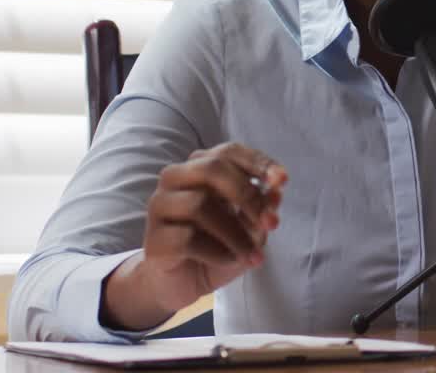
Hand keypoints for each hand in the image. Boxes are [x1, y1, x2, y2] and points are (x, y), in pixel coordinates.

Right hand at [100, 143, 287, 329]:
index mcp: (201, 168)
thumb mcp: (249, 229)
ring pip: (200, 205)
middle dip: (248, 195)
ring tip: (254, 255)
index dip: (258, 163)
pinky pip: (188, 238)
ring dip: (236, 233)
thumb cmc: (218, 247)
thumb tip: (276, 193)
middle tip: (271, 224)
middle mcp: (176, 179)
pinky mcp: (154, 238)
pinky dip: (217, 252)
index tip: (282, 181)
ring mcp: (160, 206)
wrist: (182, 284)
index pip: (229, 152)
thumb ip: (262, 209)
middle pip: (212, 169)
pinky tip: (228, 261)